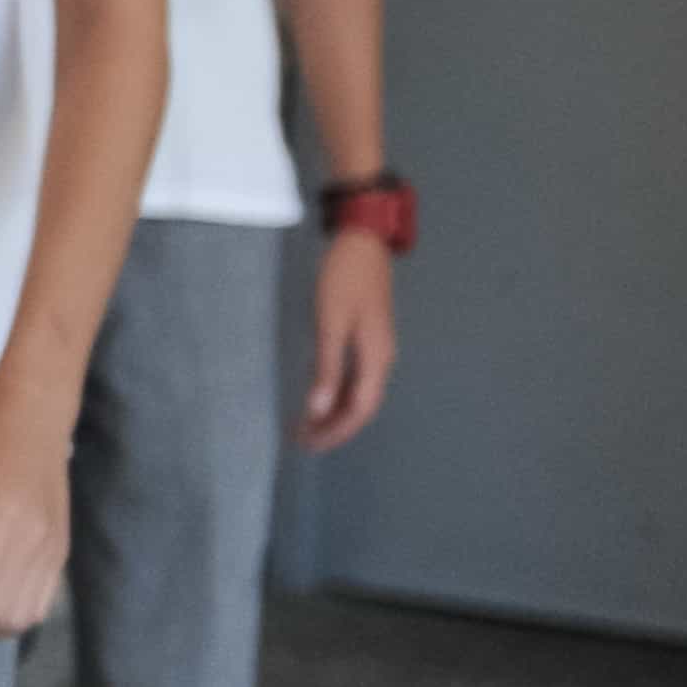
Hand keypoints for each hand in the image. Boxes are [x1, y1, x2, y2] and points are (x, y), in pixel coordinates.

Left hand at [298, 230, 396, 449]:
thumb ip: (327, 367)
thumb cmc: (343, 279)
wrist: (362, 242)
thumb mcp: (331, 323)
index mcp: (377, 358)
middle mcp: (382, 358)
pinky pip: (356, 377)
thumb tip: (319, 409)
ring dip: (335, 411)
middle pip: (362, 406)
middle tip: (304, 440)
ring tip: (307, 425)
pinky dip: (337, 392)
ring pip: (359, 393)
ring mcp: (377, 348)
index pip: (359, 409)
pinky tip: (319, 397)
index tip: (309, 444)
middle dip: (335, 427)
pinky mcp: (368, 338)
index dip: (335, 431)